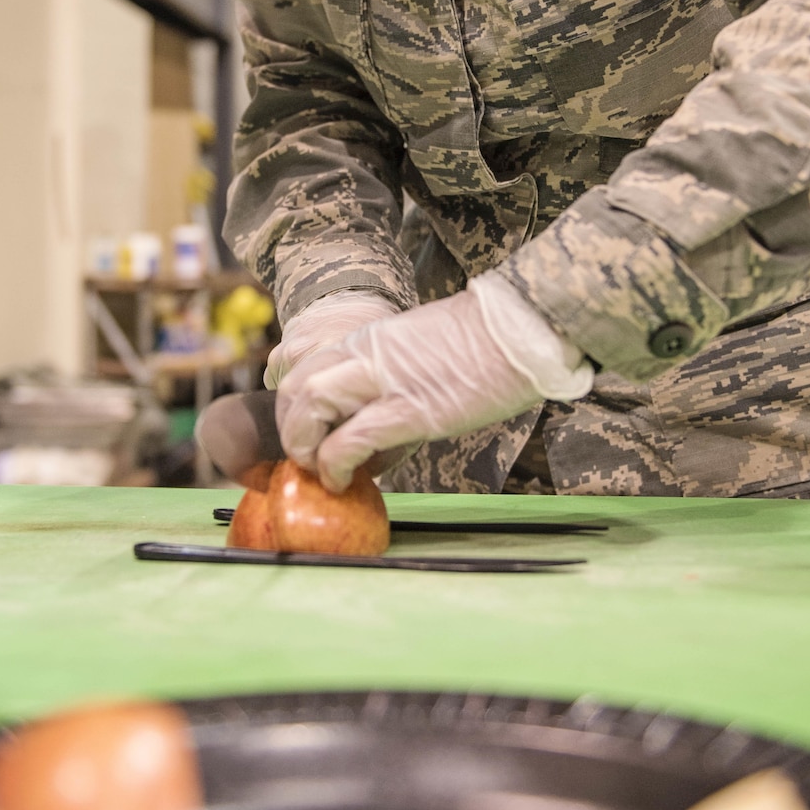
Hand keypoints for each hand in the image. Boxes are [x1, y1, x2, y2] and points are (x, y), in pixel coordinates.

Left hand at [276, 280, 589, 490]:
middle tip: (307, 458)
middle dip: (290, 429)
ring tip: (320, 472)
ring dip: (303, 446)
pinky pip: (349, 441)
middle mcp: (365, 355)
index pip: (304, 365)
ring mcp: (384, 382)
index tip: (307, 432)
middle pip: (295, 386)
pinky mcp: (408, 411)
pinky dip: (335, 465)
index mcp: (369, 339)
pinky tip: (344, 481)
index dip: (293, 404)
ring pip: (309, 407)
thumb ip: (392, 369)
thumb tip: (383, 402)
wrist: (519, 328)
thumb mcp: (420, 345)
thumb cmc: (484, 340)